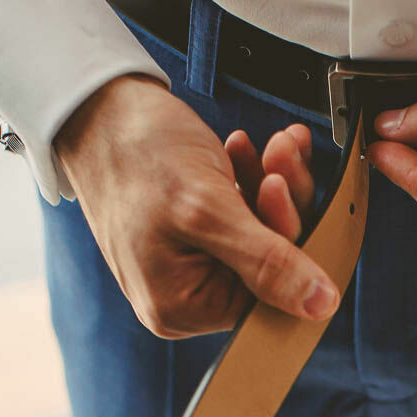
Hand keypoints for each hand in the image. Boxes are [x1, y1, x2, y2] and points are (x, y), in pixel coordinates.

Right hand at [54, 76, 336, 336]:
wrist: (94, 107)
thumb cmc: (135, 154)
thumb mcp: (208, 209)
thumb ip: (267, 262)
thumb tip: (321, 305)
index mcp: (181, 308)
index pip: (267, 296)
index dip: (289, 243)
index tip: (284, 188)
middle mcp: (184, 297)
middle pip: (268, 265)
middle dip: (283, 205)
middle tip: (282, 156)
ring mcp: (188, 264)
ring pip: (261, 235)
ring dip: (275, 185)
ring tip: (273, 146)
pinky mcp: (192, 233)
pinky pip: (242, 216)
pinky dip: (254, 181)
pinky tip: (249, 151)